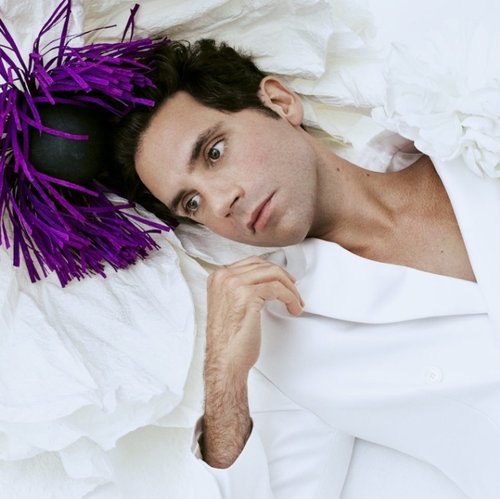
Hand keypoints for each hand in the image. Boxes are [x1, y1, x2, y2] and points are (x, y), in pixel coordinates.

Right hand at [201, 256, 302, 467]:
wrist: (225, 360)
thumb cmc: (229, 339)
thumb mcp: (230, 304)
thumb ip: (240, 288)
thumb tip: (265, 279)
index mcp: (218, 277)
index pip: (251, 262)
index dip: (272, 271)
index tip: (285, 281)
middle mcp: (224, 277)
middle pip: (264, 265)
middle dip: (284, 278)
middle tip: (295, 291)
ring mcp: (234, 284)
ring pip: (273, 274)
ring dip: (290, 289)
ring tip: (296, 302)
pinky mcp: (247, 295)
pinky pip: (278, 289)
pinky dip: (290, 298)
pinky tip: (293, 308)